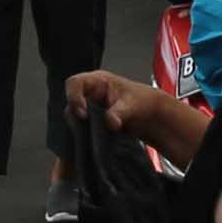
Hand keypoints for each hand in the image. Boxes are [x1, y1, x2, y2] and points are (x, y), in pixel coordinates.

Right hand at [62, 69, 191, 155]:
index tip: (83, 114)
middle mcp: (89, 93)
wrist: (150, 116)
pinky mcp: (91, 122)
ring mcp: (89, 108)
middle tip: (87, 130)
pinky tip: (92, 142)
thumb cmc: (142, 101)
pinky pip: (81, 128)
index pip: (75, 83)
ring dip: (80, 128)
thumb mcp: (132, 105)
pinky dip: (85, 135)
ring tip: (92, 137)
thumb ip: (119, 113)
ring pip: (74, 117)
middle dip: (75, 116)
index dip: (74, 97)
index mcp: (97, 81)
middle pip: (71, 102)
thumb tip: (110, 123)